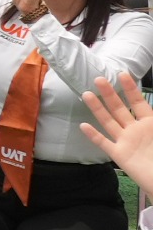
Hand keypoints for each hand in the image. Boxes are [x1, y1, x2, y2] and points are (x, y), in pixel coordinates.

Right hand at [79, 74, 152, 188]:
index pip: (138, 102)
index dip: (130, 89)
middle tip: (99, 79)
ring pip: (109, 121)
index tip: (121, 74)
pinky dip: (94, 135)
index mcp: (150, 123)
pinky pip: (104, 143)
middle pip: (120, 108)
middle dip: (110, 94)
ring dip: (98, 109)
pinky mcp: (118, 154)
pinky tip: (83, 126)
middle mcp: (135, 129)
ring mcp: (125, 141)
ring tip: (86, 95)